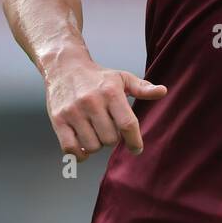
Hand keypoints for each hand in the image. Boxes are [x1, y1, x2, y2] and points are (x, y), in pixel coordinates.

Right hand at [43, 53, 166, 161]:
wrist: (64, 68)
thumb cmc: (97, 77)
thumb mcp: (121, 78)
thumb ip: (142, 87)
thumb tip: (163, 91)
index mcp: (110, 92)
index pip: (127, 124)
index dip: (134, 141)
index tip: (137, 149)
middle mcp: (91, 102)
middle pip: (110, 139)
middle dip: (113, 140)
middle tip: (110, 131)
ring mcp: (73, 112)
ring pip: (92, 146)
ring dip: (97, 146)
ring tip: (96, 134)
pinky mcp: (58, 120)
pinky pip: (70, 149)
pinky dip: (79, 155)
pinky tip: (83, 147)